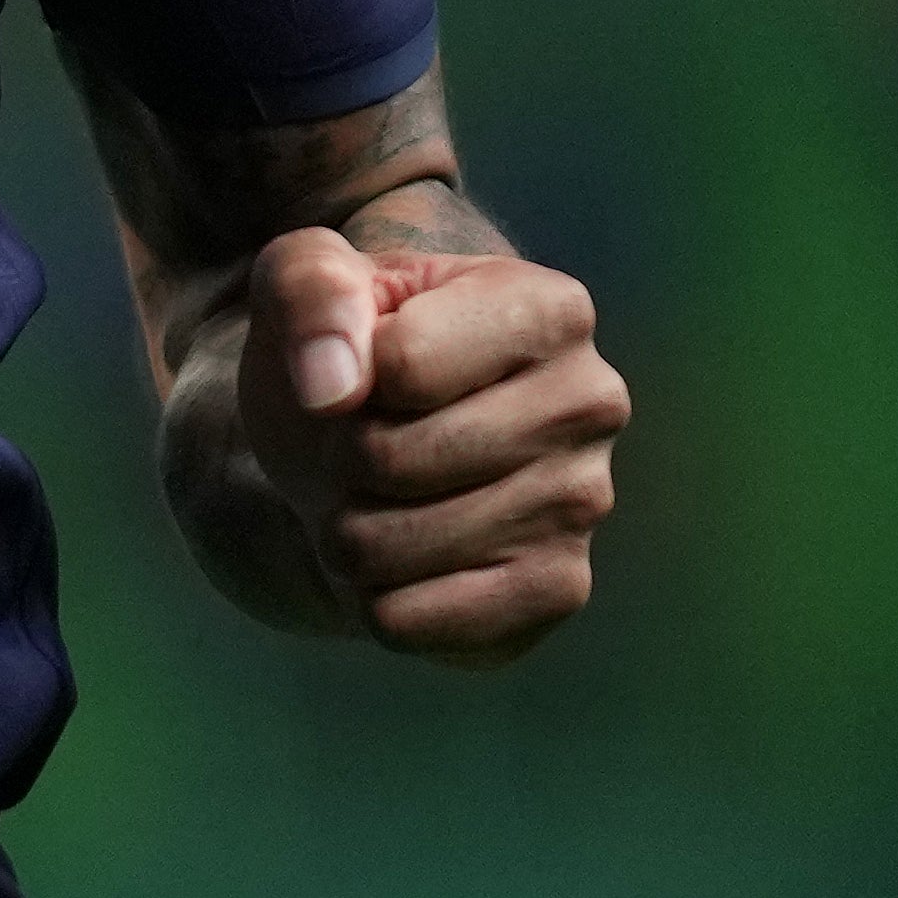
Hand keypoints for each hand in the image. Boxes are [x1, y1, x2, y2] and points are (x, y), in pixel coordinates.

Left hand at [237, 229, 625, 665]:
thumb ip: (311, 291)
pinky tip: (404, 555)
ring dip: (344, 529)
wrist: (369, 437)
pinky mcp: (557, 589)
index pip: (398, 365)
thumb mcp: (307, 276)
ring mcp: (584, 503)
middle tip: (353, 443)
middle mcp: (590, 402)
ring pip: (387, 547)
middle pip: (388, 460)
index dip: (337, 377)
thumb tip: (330, 386)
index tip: (358, 369)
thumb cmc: (350, 348)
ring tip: (374, 495)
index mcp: (549, 309)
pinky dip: (371, 595)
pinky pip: (408, 621)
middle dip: (334, 458)